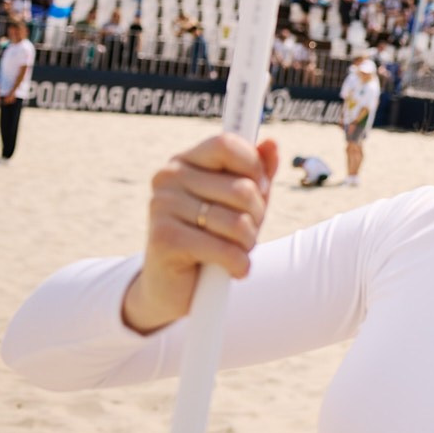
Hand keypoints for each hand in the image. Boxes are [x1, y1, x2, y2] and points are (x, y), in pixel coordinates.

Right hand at [123, 133, 280, 334]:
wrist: (173, 288)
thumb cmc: (211, 238)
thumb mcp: (239, 203)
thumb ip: (257, 173)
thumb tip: (272, 143)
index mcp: (185, 161)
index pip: (226, 144)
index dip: (254, 167)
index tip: (261, 188)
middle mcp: (168, 178)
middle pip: (241, 188)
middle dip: (257, 216)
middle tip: (247, 232)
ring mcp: (162, 206)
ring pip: (236, 221)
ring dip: (248, 243)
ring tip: (239, 251)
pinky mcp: (164, 239)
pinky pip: (223, 248)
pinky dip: (239, 264)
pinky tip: (236, 269)